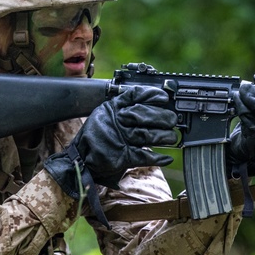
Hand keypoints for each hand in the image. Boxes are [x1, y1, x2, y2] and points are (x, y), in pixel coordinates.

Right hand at [45, 85, 177, 195]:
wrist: (81, 158)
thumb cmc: (97, 135)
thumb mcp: (105, 113)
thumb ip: (123, 107)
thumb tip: (152, 104)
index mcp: (112, 108)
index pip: (134, 96)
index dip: (152, 95)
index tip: (164, 98)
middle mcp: (116, 121)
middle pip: (144, 115)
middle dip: (162, 117)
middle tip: (173, 120)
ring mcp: (119, 138)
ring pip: (147, 135)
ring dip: (164, 136)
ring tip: (172, 137)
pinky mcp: (122, 156)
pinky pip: (144, 156)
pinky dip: (158, 158)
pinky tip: (167, 158)